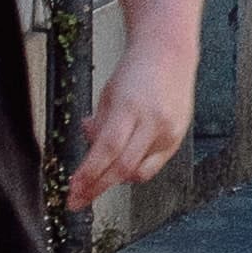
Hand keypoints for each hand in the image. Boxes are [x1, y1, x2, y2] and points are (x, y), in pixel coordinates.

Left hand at [69, 35, 197, 208]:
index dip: (88, 175)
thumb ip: (99, 127)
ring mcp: (169, 130)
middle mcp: (153, 120)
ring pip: (139, 173)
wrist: (169, 53)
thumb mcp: (107, 95)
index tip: (73, 191)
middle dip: (96, 188)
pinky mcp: (178, 137)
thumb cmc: (136, 69)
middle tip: (78, 199)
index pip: (106, 150)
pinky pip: (153, 166)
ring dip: (115, 181)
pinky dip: (136, 171)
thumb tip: (89, 156)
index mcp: (131, 106)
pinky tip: (124, 165)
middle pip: (122, 167)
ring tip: (100, 178)